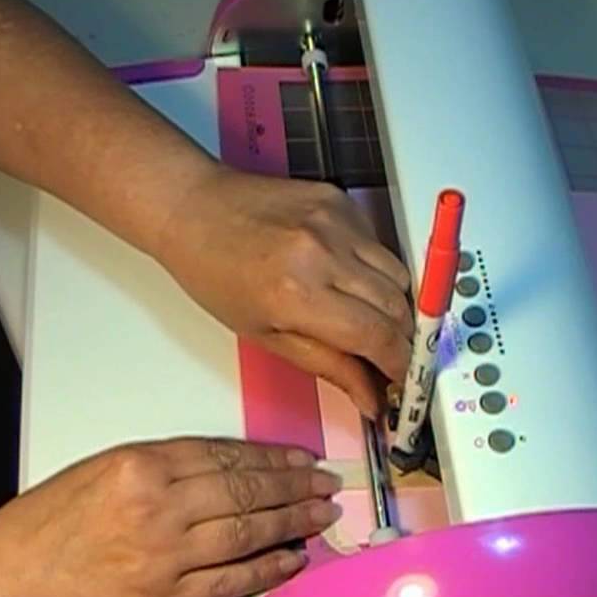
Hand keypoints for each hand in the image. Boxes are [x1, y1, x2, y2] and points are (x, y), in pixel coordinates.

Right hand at [0, 438, 342, 596]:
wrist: (5, 587)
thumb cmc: (45, 528)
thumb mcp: (104, 470)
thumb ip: (168, 464)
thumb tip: (230, 467)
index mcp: (142, 467)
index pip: (227, 455)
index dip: (272, 456)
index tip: (300, 457)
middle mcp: (159, 510)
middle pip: (246, 491)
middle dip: (294, 485)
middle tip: (325, 482)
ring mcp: (165, 560)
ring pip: (248, 534)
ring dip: (293, 522)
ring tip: (321, 513)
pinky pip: (232, 583)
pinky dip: (269, 569)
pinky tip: (293, 556)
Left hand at [155, 168, 413, 416]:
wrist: (194, 209)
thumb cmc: (215, 275)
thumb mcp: (264, 336)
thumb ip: (328, 366)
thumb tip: (371, 396)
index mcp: (297, 294)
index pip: (378, 337)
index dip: (399, 364)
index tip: (402, 380)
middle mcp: (323, 253)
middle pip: (397, 307)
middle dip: (401, 340)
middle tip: (388, 357)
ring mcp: (336, 222)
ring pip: (399, 275)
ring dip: (393, 305)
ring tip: (366, 316)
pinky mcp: (342, 200)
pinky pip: (381, 245)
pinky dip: (375, 269)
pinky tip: (346, 275)